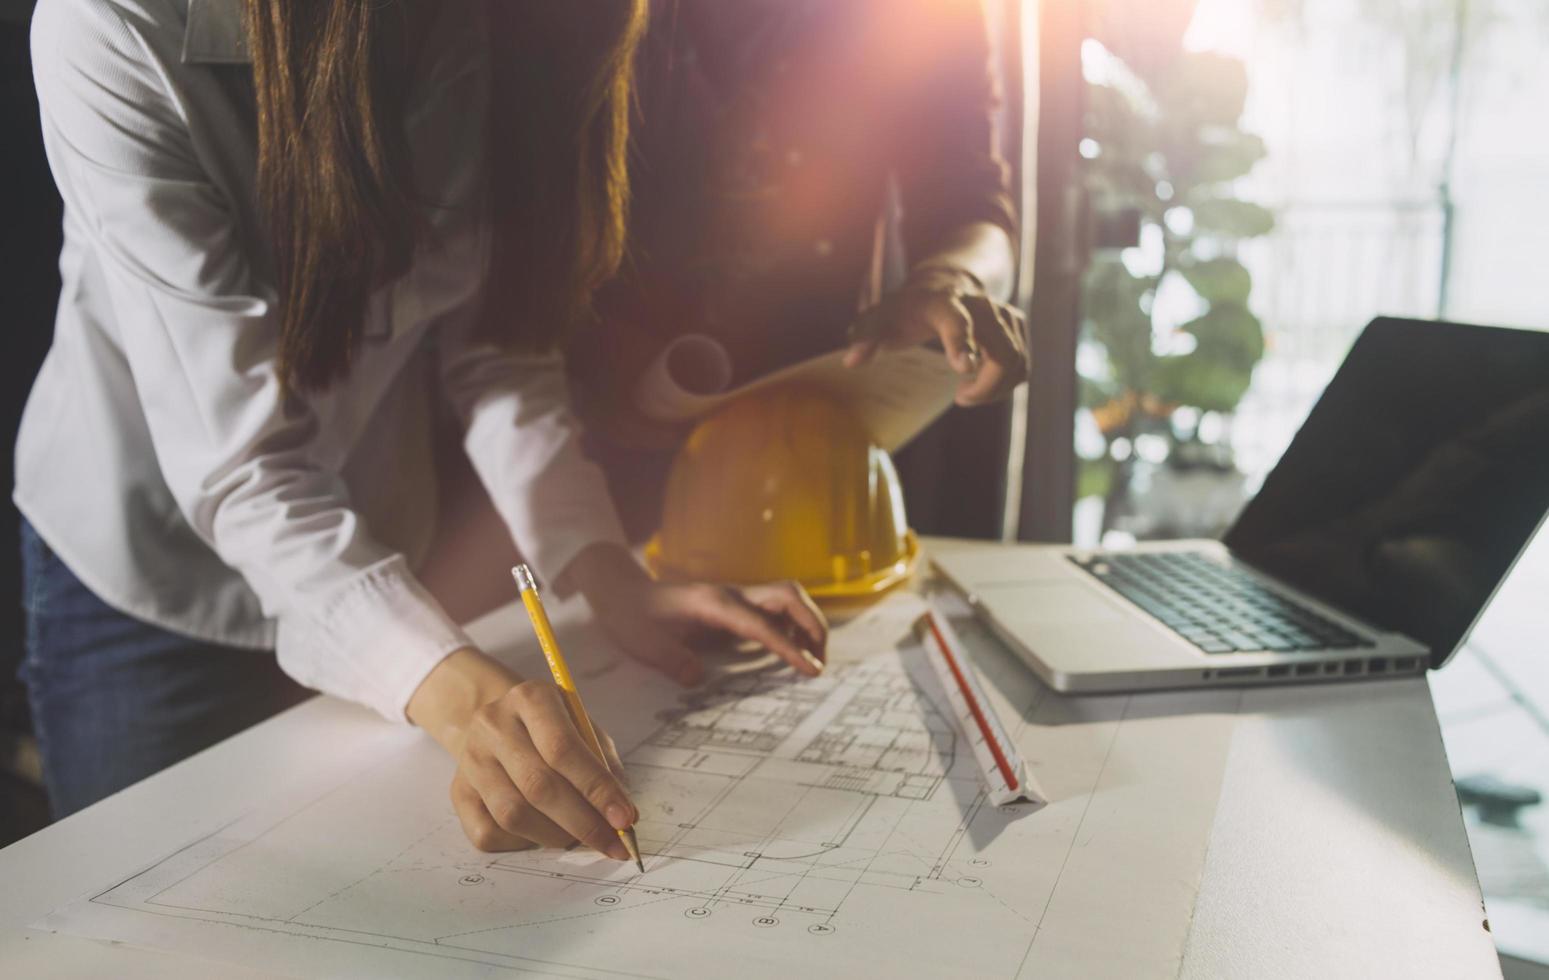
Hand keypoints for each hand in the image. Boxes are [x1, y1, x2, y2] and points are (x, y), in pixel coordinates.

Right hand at [407, 648, 636, 855]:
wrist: (497, 723)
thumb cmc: (552, 728)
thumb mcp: (583, 727)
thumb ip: (604, 764)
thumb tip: (624, 815)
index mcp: (530, 698)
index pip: (563, 748)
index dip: (597, 789)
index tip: (625, 820)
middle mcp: (493, 724)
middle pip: (539, 785)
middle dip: (583, 822)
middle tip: (613, 843)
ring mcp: (471, 759)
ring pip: (513, 814)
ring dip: (556, 836)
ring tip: (580, 838)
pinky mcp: (458, 792)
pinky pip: (489, 833)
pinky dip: (523, 843)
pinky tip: (543, 834)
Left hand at [563, 544, 828, 685]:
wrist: (621, 592)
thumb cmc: (632, 616)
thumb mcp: (644, 643)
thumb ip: (671, 661)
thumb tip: (699, 680)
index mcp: (713, 603)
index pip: (762, 624)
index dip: (790, 647)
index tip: (810, 670)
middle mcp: (731, 595)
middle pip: (788, 596)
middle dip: (813, 625)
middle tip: (819, 664)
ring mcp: (736, 598)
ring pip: (787, 599)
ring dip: (807, 624)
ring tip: (811, 661)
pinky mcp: (735, 608)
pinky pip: (775, 611)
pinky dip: (792, 628)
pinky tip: (789, 652)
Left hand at [844, 265, 1028, 404]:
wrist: (942, 283)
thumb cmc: (907, 308)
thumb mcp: (882, 317)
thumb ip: (866, 336)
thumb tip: (852, 361)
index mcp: (943, 302)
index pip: (957, 321)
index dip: (961, 343)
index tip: (964, 368)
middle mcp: (980, 305)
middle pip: (1001, 352)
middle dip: (986, 386)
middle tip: (960, 397)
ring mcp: (1002, 314)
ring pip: (1017, 361)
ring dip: (996, 388)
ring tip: (966, 393)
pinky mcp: (1015, 325)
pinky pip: (1022, 363)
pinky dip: (1007, 383)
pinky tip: (981, 384)